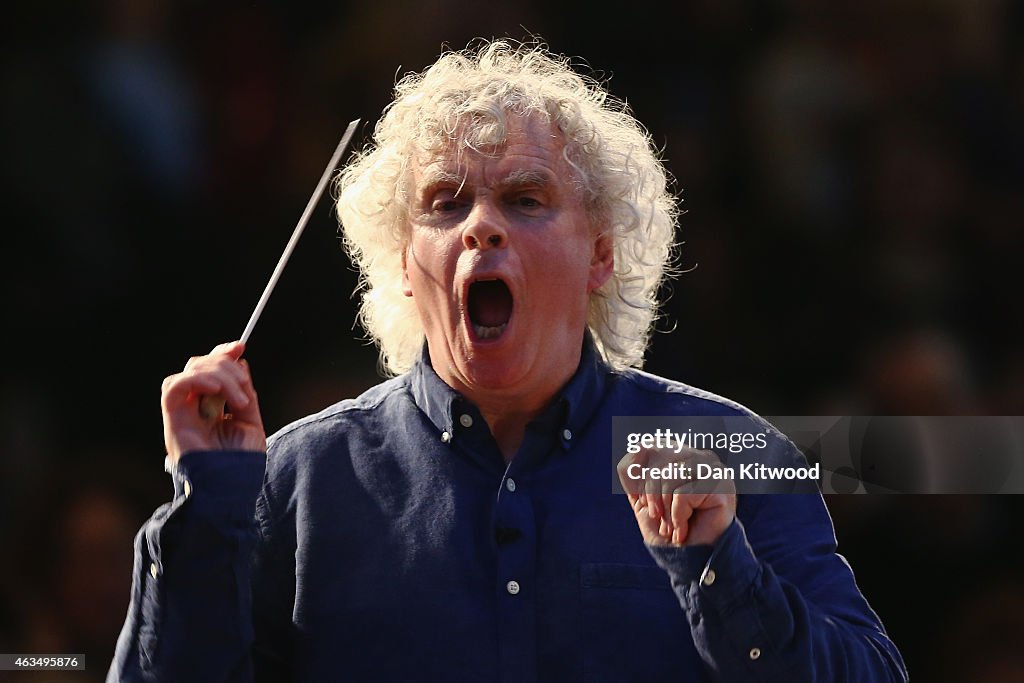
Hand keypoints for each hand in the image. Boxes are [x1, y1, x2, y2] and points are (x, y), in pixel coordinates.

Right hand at [161, 341, 266, 463]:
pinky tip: (218, 392)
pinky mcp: (172, 421)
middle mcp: (192, 408)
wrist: (231, 492)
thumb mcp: (250, 421)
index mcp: (210, 407)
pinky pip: (174, 387)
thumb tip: (239, 361)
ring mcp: (181, 414)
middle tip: (244, 386)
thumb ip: (244, 392)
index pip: (209, 369)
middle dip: (225, 364)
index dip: (222, 353)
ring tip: (239, 400)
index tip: (240, 346)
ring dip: (219, 375)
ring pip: (190, 371)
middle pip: (200, 365)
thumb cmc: (240, 465)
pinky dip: (197, 380)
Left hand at [617, 447, 735, 546]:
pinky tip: (685, 528)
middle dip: (650, 494)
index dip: (639, 475)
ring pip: (669, 476)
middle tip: (659, 517)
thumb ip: (632, 469)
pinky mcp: (721, 484)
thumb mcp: (639, 496)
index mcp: (681, 454)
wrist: (687, 559)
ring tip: (673, 526)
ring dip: (665, 510)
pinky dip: (678, 517)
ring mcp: (712, 468)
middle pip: (657, 456)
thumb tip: (638, 446)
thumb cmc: (666, 529)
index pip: (649, 446)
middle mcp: (698, 456)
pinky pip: (683, 493)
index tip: (644, 502)